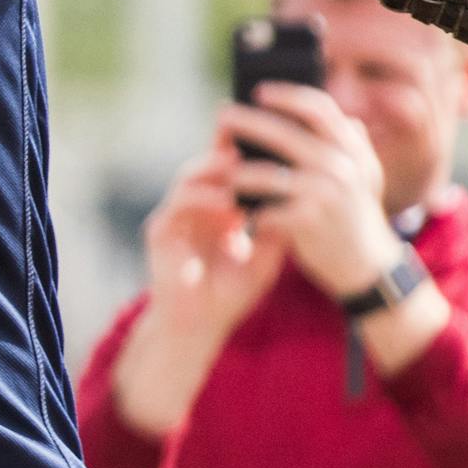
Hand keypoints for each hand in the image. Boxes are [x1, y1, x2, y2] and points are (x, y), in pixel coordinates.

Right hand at [107, 150, 287, 436]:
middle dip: (231, 150)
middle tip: (257, 140)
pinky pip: (178, 204)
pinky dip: (203, 199)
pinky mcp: (160, 231)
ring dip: (217, 171)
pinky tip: (228, 203)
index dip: (250, 154)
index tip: (278, 142)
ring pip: (190, 176)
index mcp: (217, 207)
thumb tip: (307, 194)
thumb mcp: (267, 256)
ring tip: (244, 167)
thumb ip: (279, 226)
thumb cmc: (232, 293)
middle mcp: (193, 205)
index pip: (231, 170)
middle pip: (209, 163)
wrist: (199, 327)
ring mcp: (174, 215)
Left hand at [222, 82, 403, 300]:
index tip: (258, 90)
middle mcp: (343, 168)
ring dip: (238, 170)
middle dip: (248, 121)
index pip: (319, 108)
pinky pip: (265, 209)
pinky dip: (247, 207)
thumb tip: (306, 107)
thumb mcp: (360, 173)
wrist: (367, 266)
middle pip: (285, 134)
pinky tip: (233, 204)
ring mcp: (326, 195)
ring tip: (221, 167)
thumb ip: (342, 139)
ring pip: (267, 174)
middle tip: (223, 115)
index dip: (286, 95)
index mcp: (353, 149)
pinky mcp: (309, 223)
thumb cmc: (353, 212)